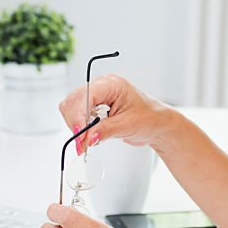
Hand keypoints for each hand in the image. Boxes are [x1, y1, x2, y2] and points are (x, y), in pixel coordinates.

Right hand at [58, 74, 174, 153]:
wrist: (155, 123)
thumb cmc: (148, 118)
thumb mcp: (127, 125)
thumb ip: (105, 130)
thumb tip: (87, 137)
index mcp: (111, 84)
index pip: (86, 95)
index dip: (79, 115)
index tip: (80, 134)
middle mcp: (101, 86)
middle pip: (74, 100)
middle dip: (75, 122)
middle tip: (82, 143)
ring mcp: (96, 95)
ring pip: (71, 107)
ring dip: (75, 125)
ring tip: (86, 141)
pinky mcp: (93, 105)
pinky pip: (76, 113)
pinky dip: (78, 126)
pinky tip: (87, 135)